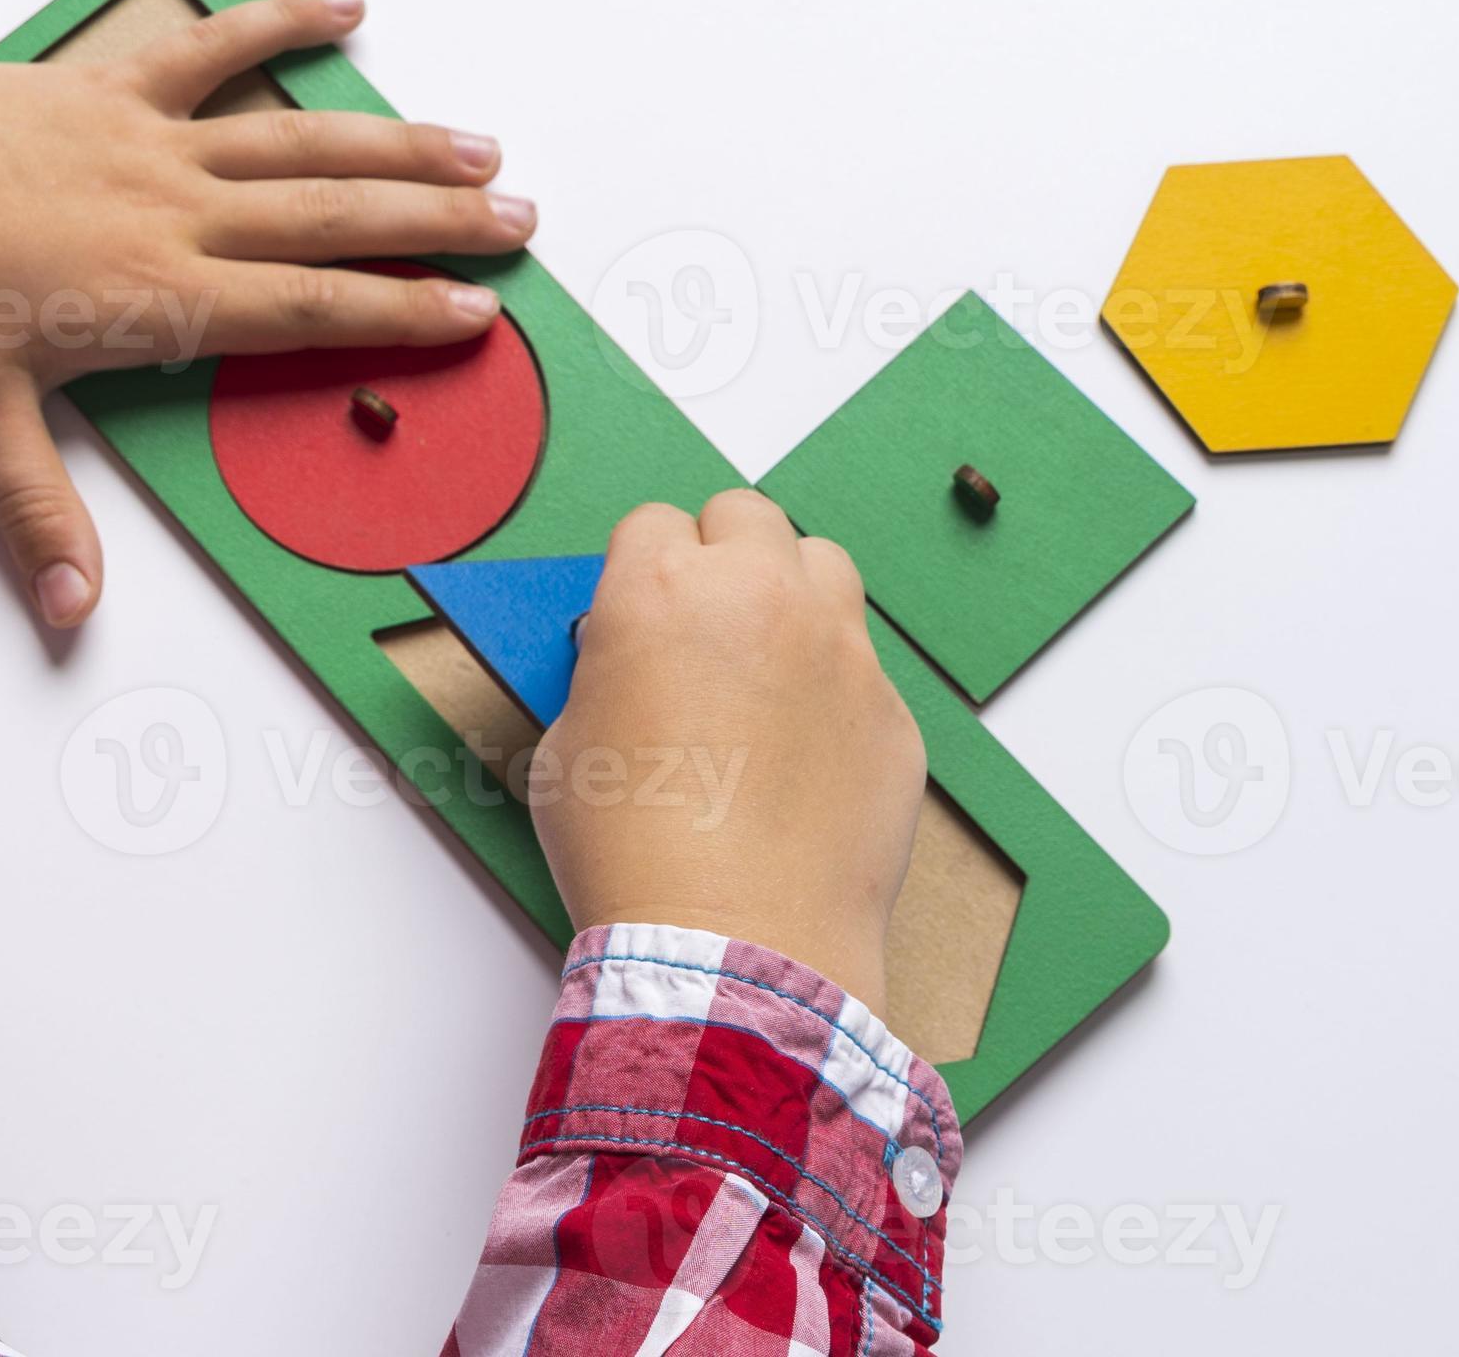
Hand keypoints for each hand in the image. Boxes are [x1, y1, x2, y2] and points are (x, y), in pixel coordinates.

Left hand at [0, 0, 533, 629]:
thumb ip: (39, 513)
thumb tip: (72, 612)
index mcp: (162, 297)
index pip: (312, 308)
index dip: (403, 311)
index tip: (479, 315)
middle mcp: (180, 213)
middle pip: (336, 217)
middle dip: (438, 224)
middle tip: (519, 225)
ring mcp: (154, 140)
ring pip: (303, 138)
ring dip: (396, 141)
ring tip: (478, 147)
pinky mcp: (116, 84)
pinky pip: (217, 45)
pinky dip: (283, 19)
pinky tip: (348, 4)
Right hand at [535, 490, 925, 1008]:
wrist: (734, 940)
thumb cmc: (632, 852)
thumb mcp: (566, 744)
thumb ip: (603, 674)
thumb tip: (629, 667)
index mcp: (660, 590)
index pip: (653, 523)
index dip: (640, 566)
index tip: (637, 609)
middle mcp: (758, 596)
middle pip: (745, 516)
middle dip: (719, 555)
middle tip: (701, 623)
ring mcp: (839, 649)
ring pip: (823, 565)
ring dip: (790, 593)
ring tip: (765, 664)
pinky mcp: (892, 711)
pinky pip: (864, 665)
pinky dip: (833, 687)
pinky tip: (803, 753)